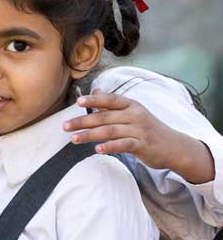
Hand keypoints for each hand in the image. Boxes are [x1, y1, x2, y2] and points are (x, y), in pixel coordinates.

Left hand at [64, 91, 214, 183]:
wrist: (174, 146)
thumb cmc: (148, 128)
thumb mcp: (132, 112)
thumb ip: (112, 103)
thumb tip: (95, 90)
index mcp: (131, 105)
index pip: (110, 99)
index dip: (94, 99)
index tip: (77, 102)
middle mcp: (135, 115)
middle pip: (105, 117)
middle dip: (83, 121)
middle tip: (65, 126)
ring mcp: (140, 130)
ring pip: (111, 131)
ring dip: (90, 135)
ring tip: (74, 139)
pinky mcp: (143, 146)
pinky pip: (124, 145)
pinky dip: (110, 147)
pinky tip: (97, 150)